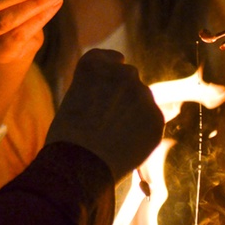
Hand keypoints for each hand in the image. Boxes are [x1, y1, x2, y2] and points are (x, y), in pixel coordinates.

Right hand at [46, 49, 164, 180]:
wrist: (80, 165)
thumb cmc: (68, 138)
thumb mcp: (74, 101)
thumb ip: (99, 89)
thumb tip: (120, 97)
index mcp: (95, 64)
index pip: (113, 59)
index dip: (111, 76)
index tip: (106, 91)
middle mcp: (122, 73)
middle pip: (130, 78)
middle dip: (123, 95)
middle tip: (108, 120)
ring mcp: (142, 94)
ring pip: (143, 99)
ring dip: (135, 112)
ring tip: (115, 137)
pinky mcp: (157, 117)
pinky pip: (152, 119)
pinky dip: (144, 130)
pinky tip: (126, 144)